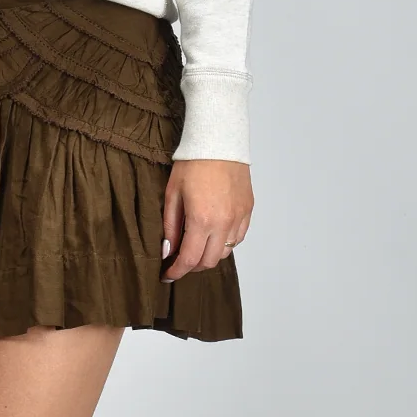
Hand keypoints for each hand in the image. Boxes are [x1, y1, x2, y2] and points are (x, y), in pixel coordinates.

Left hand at [162, 159, 252, 278]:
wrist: (219, 141)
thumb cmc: (193, 163)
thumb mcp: (172, 194)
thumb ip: (170, 227)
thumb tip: (168, 250)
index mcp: (202, 220)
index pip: (189, 259)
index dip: (176, 272)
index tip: (167, 275)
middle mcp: (224, 222)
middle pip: (209, 261)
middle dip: (192, 266)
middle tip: (180, 261)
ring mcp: (239, 217)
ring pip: (226, 252)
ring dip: (209, 254)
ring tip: (196, 246)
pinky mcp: (248, 210)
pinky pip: (238, 237)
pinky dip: (225, 242)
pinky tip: (214, 234)